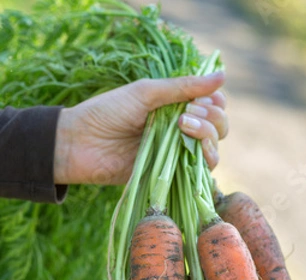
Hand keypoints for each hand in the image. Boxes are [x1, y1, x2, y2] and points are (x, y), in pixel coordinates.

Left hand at [54, 72, 226, 184]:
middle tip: (187, 115)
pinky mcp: (169, 176)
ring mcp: (176, 154)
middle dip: (212, 118)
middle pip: (218, 128)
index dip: (215, 103)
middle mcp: (180, 131)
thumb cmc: (108, 113)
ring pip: (213, 150)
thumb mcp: (146, 92)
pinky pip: (199, 173)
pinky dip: (203, 161)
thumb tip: (222, 75)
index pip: (212, 106)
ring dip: (208, 136)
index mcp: (175, 107)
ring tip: (184, 127)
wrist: (80, 145)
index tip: (202, 99)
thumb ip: (183, 87)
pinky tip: (190, 150)